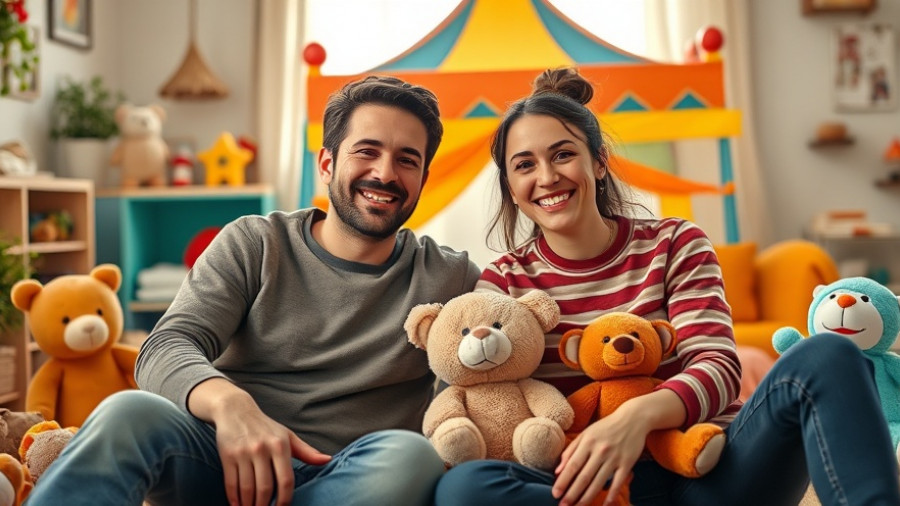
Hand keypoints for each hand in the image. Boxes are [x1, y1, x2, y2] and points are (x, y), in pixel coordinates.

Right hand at [188, 379, 331, 505]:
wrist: (235, 410)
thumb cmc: (265, 427)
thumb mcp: (287, 436)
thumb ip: (306, 451)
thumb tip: (327, 460)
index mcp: (280, 445)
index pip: (286, 480)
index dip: (284, 499)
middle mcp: (262, 449)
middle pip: (265, 487)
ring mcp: (243, 453)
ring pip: (247, 488)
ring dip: (248, 504)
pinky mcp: (227, 455)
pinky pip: (231, 483)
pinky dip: (233, 498)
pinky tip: (237, 504)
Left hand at [552, 406, 649, 505]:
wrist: (633, 418)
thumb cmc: (606, 427)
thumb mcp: (586, 433)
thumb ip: (570, 450)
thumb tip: (557, 470)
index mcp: (588, 442)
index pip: (572, 465)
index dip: (563, 481)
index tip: (555, 494)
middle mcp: (600, 451)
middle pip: (584, 477)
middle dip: (572, 494)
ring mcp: (614, 458)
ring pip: (599, 482)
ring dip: (587, 498)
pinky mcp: (627, 463)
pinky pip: (618, 483)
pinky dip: (611, 495)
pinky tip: (604, 505)